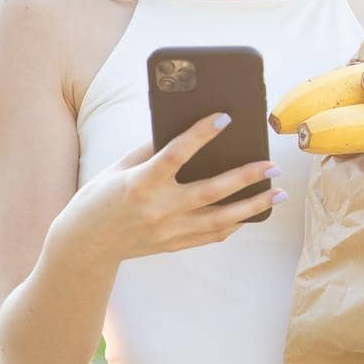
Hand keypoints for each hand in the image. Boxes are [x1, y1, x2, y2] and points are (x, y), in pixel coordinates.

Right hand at [56, 110, 286, 263]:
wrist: (84, 245)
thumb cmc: (100, 197)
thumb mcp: (120, 167)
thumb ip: (151, 150)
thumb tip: (184, 128)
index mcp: (141, 183)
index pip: (176, 154)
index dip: (201, 134)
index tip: (225, 118)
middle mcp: (157, 209)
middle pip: (211, 191)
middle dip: (246, 177)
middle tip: (273, 165)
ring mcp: (167, 231)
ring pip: (220, 219)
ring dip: (253, 205)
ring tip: (279, 193)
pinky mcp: (173, 245)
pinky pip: (212, 236)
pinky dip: (235, 223)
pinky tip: (253, 212)